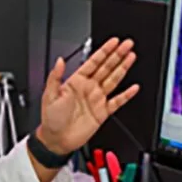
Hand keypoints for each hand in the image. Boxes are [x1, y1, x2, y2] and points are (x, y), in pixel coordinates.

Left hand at [34, 38, 139, 154]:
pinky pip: (117, 101)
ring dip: (123, 68)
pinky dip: (126, 95)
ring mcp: (97, 99)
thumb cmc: (50, 119)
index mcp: (76, 81)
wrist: (56, 140)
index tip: (113, 42)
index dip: (104, 51)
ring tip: (131, 57)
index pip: (93, 62)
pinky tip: (133, 88)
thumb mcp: (49, 95)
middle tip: (127, 44)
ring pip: (113, 80)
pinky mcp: (102, 112)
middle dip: (117, 55)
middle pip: (106, 67)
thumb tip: (59, 60)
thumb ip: (55, 77)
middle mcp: (88, 88)